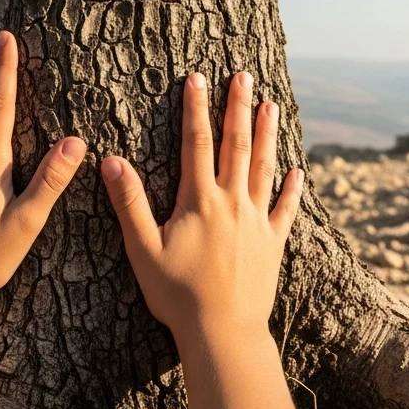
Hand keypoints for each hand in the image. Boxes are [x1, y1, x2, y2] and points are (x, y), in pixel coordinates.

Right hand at [101, 71, 302, 343]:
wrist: (223, 332)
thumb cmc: (178, 295)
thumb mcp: (143, 249)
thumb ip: (129, 203)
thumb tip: (110, 161)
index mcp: (199, 201)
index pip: (196, 143)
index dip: (196, 108)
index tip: (197, 78)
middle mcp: (232, 203)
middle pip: (236, 145)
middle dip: (237, 107)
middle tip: (243, 76)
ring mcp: (256, 222)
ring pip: (264, 168)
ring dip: (267, 134)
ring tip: (271, 105)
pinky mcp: (272, 244)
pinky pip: (285, 210)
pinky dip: (292, 189)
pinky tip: (298, 170)